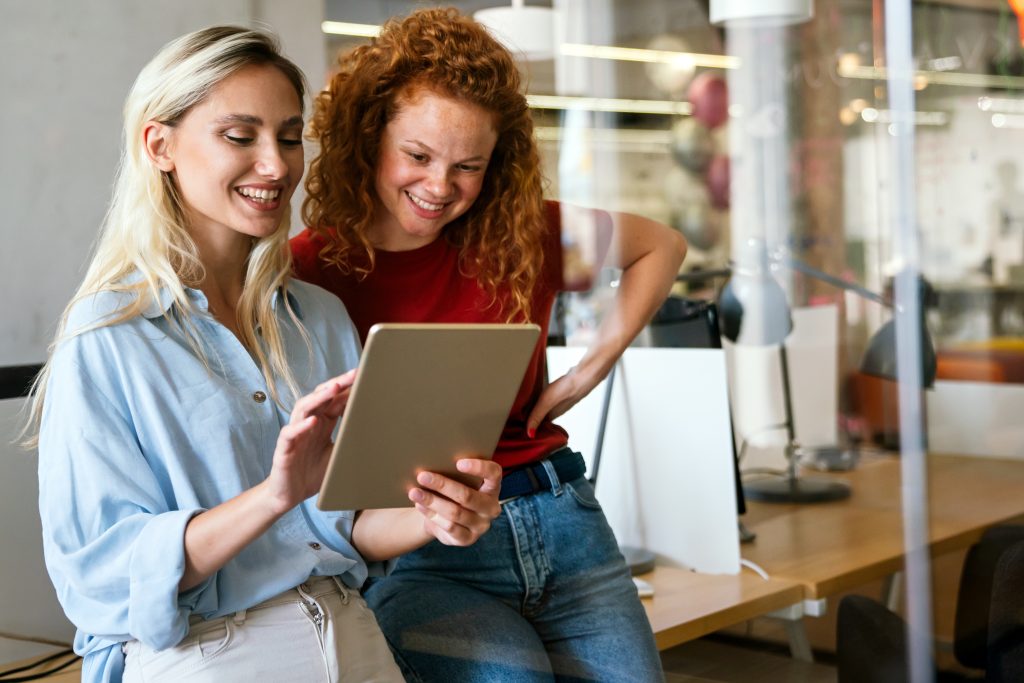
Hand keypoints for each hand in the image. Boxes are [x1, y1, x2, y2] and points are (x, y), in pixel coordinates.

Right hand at [264, 370, 355, 514]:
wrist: (289, 495)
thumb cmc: (313, 473)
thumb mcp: (338, 454)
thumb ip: (350, 439)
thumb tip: (378, 431)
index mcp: (322, 423)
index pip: (335, 400)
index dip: (347, 388)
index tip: (364, 377)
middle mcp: (308, 424)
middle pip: (321, 397)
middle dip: (337, 384)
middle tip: (353, 374)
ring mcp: (295, 434)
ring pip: (304, 408)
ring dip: (319, 398)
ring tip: (334, 388)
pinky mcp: (284, 448)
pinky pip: (290, 433)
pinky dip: (300, 426)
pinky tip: (312, 422)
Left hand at [408, 458, 501, 545]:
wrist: (446, 518)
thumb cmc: (452, 492)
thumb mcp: (457, 481)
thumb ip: (452, 473)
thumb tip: (431, 463)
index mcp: (493, 487)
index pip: (494, 474)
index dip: (479, 467)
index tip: (458, 463)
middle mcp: (491, 507)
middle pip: (467, 495)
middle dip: (442, 485)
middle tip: (422, 476)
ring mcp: (481, 526)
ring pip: (455, 512)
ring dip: (432, 501)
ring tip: (414, 492)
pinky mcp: (468, 539)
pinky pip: (448, 527)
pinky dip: (431, 514)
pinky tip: (420, 506)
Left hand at [525, 365, 593, 436]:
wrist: (583, 376)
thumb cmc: (566, 389)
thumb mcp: (546, 403)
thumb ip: (536, 417)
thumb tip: (530, 434)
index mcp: (552, 416)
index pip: (539, 425)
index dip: (529, 427)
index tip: (519, 428)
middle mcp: (556, 410)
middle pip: (541, 417)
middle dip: (531, 418)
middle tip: (519, 418)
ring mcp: (560, 401)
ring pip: (546, 408)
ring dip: (537, 408)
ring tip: (525, 407)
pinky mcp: (562, 392)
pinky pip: (550, 399)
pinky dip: (543, 399)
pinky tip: (539, 395)